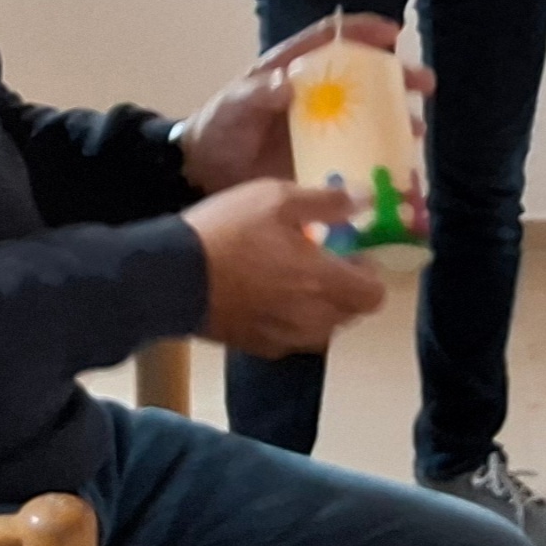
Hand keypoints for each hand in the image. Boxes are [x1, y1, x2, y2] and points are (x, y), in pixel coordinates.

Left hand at [179, 12, 431, 193]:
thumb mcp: (234, 105)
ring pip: (367, 118)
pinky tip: (399, 171)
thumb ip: (258, 93)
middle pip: (363, 79)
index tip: (394, 32)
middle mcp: (315, 96)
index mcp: (294, 70)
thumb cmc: (218, 127)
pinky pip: (357, 157)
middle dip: (396, 78)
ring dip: (395, 122)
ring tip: (416, 131)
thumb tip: (288, 82)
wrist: (204, 171)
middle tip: (424, 84)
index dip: (362, 31)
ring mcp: (322, 128)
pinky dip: (380, 161)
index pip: (331, 40)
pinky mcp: (322, 160)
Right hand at [185, 177, 386, 355]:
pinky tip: (263, 298)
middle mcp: (313, 318)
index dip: (368, 272)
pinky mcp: (258, 347)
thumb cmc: (228, 232)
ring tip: (289, 280)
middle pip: (351, 313)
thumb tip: (366, 201)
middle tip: (316, 261)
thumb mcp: (276, 198)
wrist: (171, 276)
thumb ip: (327, 202)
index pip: (374, 294)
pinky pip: (290, 338)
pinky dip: (288, 321)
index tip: (347, 251)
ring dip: (317, 307)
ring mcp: (285, 337)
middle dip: (343, 288)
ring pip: (321, 328)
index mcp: (324, 282)